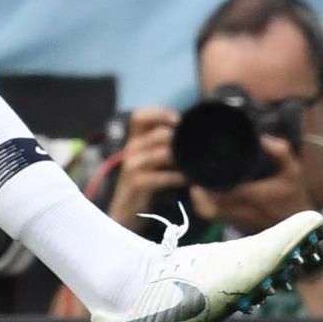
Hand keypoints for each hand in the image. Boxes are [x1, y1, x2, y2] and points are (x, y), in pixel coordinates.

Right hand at [104, 107, 185, 229]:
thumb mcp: (150, 156)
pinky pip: (164, 177)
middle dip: (180, 140)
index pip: (140, 116)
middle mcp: (131, 148)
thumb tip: (189, 129)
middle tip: (196, 146)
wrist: (126, 207)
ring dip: (182, 158)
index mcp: (134, 138)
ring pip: (164, 153)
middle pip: (160, 134)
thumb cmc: (144, 178)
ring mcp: (133, 166)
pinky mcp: (138, 183)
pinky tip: (187, 179)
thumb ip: (163, 143)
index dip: (160, 113)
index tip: (179, 120)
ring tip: (194, 163)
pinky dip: (179, 177)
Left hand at [191, 133, 313, 234]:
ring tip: (197, 175)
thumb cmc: (293, 195)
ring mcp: (234, 219)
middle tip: (194, 165)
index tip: (201, 160)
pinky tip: (204, 188)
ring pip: (206, 209)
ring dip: (199, 194)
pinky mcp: (233, 223)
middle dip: (199, 184)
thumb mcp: (293, 171)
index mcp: (252, 195)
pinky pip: (211, 214)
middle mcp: (239, 210)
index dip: (207, 177)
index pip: (221, 188)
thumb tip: (264, 138)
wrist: (297, 225)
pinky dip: (204, 203)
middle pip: (207, 199)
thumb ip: (281, 153)